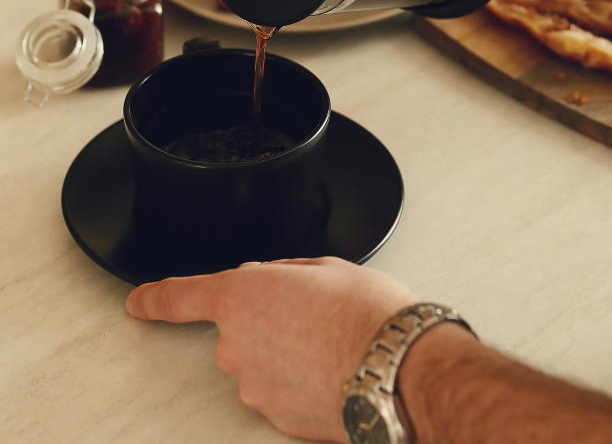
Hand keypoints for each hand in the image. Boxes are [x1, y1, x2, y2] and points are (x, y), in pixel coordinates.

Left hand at [126, 256, 415, 441]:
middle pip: (237, 327)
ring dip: (287, 350)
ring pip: (260, 360)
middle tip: (315, 313)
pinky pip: (278, 389)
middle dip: (268, 318)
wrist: (399, 370)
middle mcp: (236, 344)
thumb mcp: (325, 267)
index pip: (180, 295)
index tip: (139, 301)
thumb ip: (283, 273)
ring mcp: (253, 386)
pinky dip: (299, 379)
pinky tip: (333, 368)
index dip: (155, 297)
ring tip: (333, 342)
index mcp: (242, 295)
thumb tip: (274, 283)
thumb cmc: (367, 312)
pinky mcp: (274, 417)